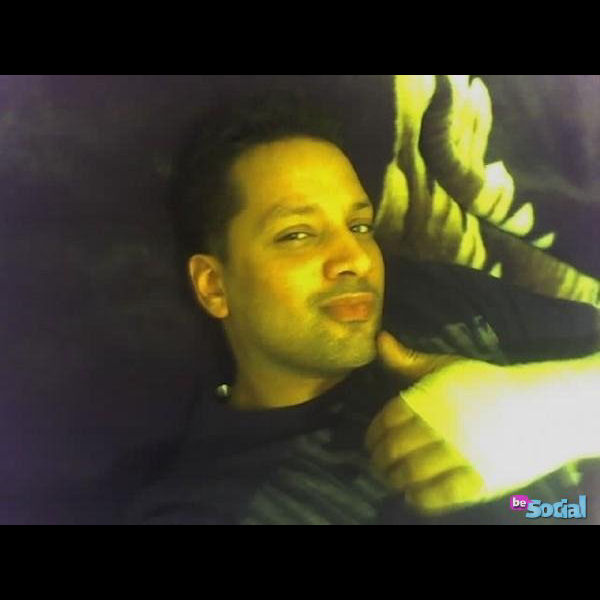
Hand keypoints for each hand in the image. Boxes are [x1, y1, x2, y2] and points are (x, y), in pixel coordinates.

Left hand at [366, 331, 575, 514]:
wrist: (543, 408)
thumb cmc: (488, 384)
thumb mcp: (448, 366)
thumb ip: (409, 360)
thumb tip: (379, 341)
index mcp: (430, 398)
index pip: (385, 422)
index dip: (372, 437)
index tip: (372, 444)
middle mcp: (441, 426)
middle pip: (394, 451)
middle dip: (379, 461)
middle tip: (380, 466)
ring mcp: (460, 455)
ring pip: (410, 475)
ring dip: (394, 480)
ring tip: (394, 479)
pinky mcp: (478, 481)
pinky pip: (437, 497)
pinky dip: (418, 498)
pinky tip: (414, 494)